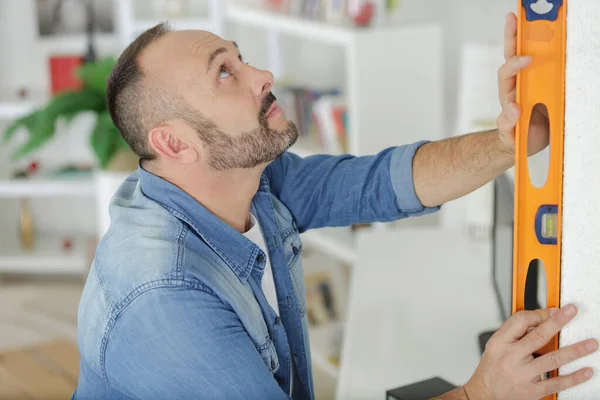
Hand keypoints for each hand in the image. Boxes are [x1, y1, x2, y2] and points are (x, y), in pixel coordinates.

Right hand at [463, 305, 596, 399]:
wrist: (484, 393)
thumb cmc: (492, 367)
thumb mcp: (496, 344)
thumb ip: (515, 332)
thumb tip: (540, 321)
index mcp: (500, 342)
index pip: (520, 321)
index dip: (540, 314)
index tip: (554, 310)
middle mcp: (511, 357)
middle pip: (538, 336)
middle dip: (557, 322)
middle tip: (571, 312)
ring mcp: (523, 375)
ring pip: (552, 359)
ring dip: (574, 351)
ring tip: (590, 344)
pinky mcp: (532, 391)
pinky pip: (556, 383)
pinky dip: (573, 377)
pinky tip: (585, 371)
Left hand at [496, 12, 548, 155]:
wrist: (523, 142)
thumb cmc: (515, 136)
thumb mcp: (509, 134)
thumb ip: (508, 124)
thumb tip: (511, 108)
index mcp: (508, 93)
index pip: (507, 73)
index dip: (515, 65)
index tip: (527, 59)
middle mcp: (516, 83)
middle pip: (511, 55)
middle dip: (512, 36)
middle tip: (514, 17)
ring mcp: (528, 81)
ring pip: (526, 54)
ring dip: (526, 35)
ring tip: (528, 15)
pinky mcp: (541, 83)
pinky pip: (544, 62)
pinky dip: (544, 45)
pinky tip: (548, 30)